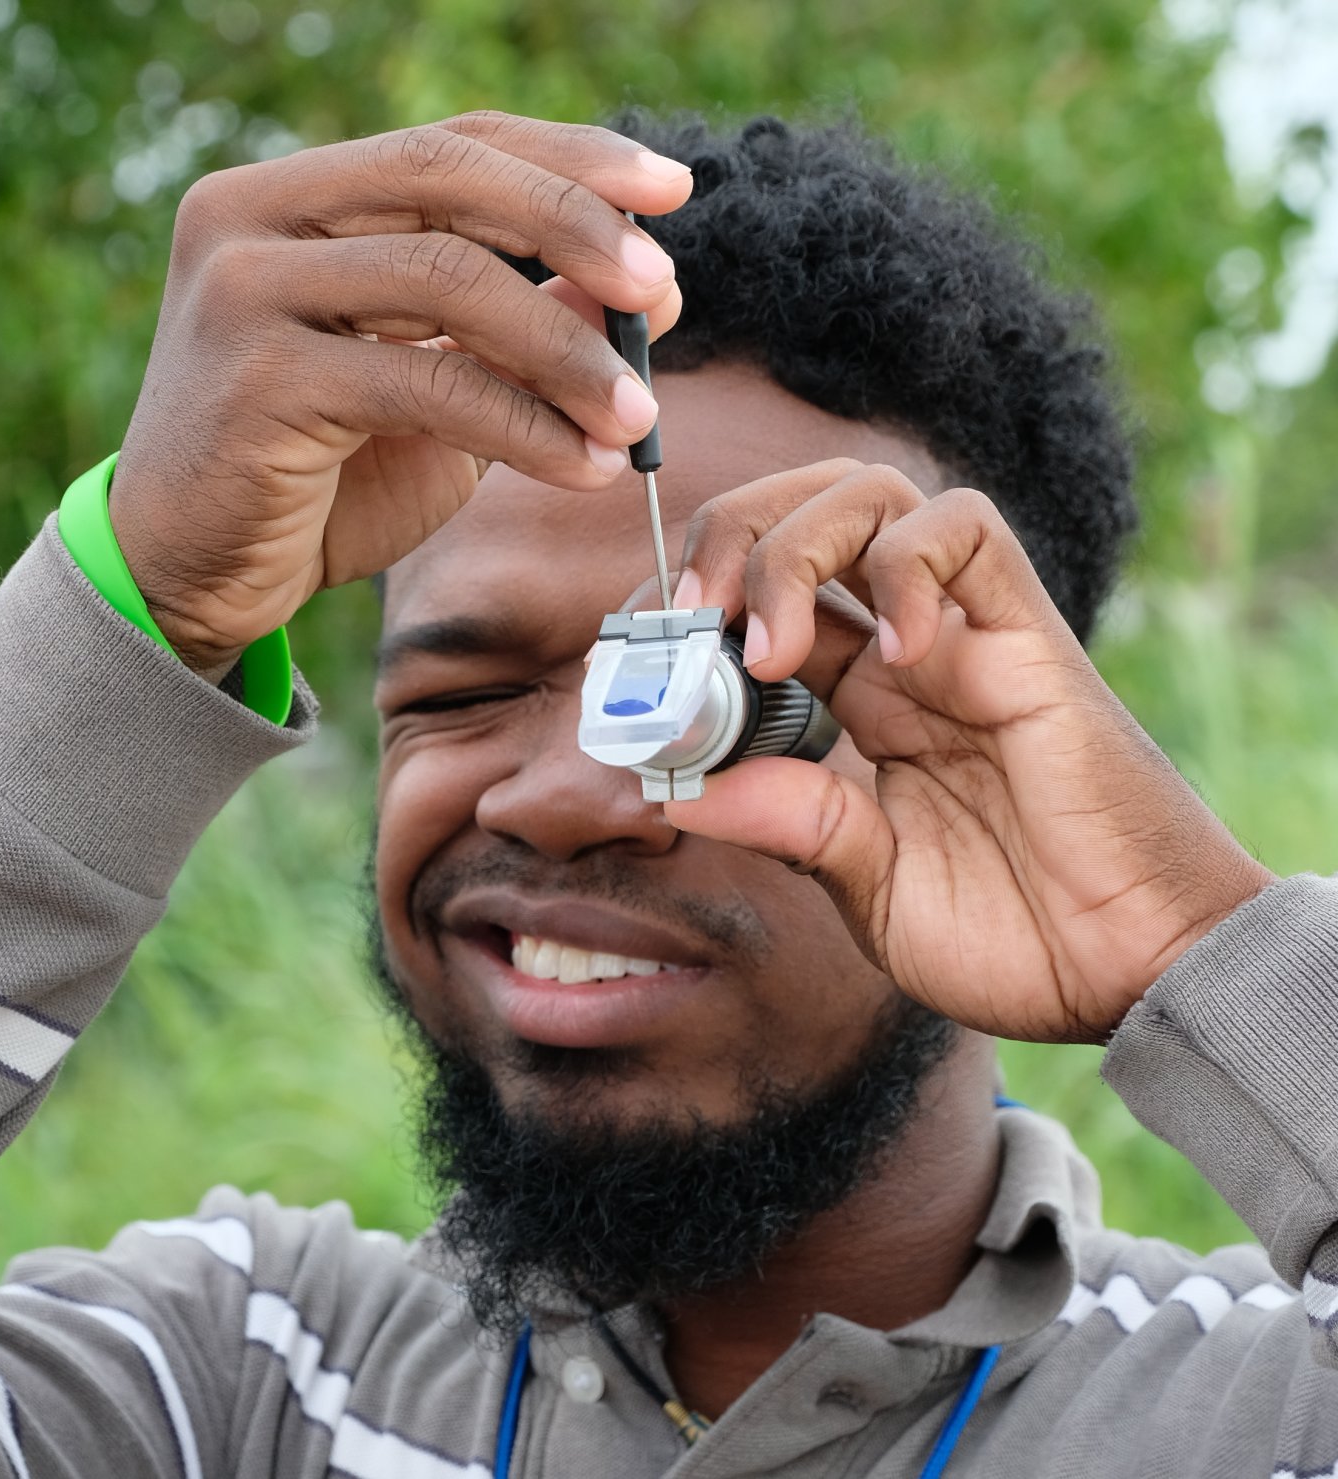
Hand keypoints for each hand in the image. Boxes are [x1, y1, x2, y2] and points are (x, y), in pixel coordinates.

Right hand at [108, 112, 689, 675]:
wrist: (192, 576)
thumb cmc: (315, 480)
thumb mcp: (430, 386)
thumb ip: (515, 329)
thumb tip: (645, 284)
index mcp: (289, 196)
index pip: (448, 145)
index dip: (567, 157)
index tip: (668, 189)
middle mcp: (252, 216)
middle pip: (448, 180)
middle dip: (576, 226)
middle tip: (661, 287)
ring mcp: (245, 291)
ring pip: (448, 280)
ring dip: (566, 348)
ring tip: (638, 415)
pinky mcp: (260, 382)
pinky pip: (429, 385)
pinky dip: (525, 428)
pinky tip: (586, 467)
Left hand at [664, 461, 1275, 1042]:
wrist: (1138, 973)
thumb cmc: (1014, 938)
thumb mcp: (871, 890)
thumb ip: (791, 824)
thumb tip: (674, 782)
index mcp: (858, 705)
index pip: (760, 598)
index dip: (693, 603)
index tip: (639, 654)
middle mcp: (903, 653)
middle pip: (806, 512)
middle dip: (728, 538)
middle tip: (689, 617)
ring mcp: (966, 638)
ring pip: (875, 497)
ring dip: (795, 543)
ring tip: (771, 647)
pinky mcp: (1031, 640)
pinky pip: (970, 535)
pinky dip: (911, 565)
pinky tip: (893, 651)